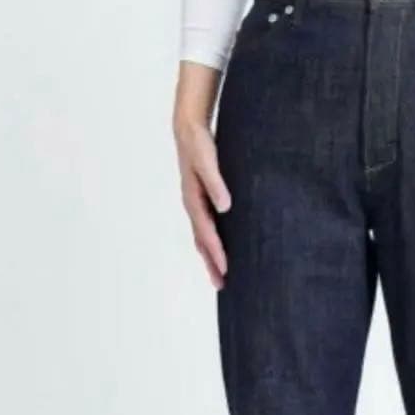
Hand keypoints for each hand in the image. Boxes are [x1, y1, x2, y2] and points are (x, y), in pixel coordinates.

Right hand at [175, 120, 230, 287]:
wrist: (188, 129)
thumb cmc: (198, 143)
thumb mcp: (207, 160)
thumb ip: (216, 183)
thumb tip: (225, 207)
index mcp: (193, 198)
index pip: (206, 231)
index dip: (215, 250)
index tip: (226, 268)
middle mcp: (192, 205)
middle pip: (201, 241)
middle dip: (211, 263)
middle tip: (221, 285)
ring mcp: (195, 204)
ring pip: (202, 237)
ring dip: (210, 257)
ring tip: (220, 277)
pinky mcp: (201, 201)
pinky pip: (205, 228)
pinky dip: (210, 244)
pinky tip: (220, 252)